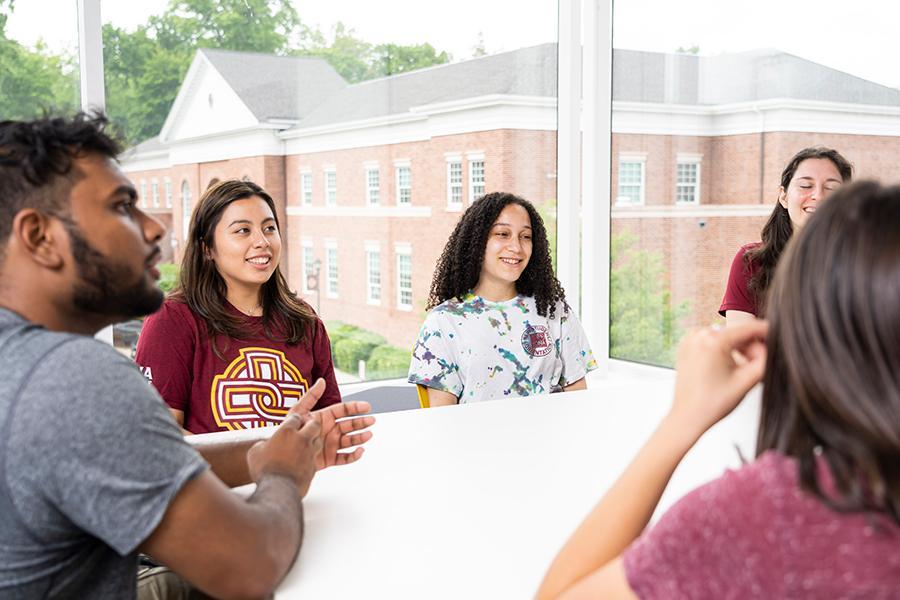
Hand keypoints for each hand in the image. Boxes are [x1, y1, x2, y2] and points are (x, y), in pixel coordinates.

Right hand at [247, 413, 320, 497]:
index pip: (296, 417)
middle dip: (311, 425)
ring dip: (313, 441)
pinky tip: (304, 462)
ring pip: (319, 441)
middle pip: (314, 424)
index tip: (292, 422)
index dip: (294, 419)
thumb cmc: (265, 470)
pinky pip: (315, 458)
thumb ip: (263, 444)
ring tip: (305, 446)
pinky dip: (311, 458)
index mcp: (286, 432)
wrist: (278, 488)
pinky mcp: (313, 466)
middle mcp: (301, 440)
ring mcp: (309, 453)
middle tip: (305, 429)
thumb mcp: (255, 452)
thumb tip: (265, 446)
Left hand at [287, 379, 374, 469]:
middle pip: (350, 425)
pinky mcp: (330, 459)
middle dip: (361, 423)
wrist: (283, 455)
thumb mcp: (298, 411)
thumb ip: (311, 396)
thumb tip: (321, 381)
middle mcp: (330, 430)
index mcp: (325, 418)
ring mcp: (331, 445)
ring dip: (360, 437)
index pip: (343, 410)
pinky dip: (354, 456)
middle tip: (371, 421)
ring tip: (368, 435)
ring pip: (350, 440)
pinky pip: (345, 458)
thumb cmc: (289, 430)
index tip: (366, 407)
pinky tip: (359, 451)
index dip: (355, 408)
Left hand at [669, 320, 767, 437]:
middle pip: (737, 333)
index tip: (781, 335)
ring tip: (744, 370)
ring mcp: (690, 340)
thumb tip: (772, 346)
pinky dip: (724, 351)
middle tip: (759, 367)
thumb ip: (765, 359)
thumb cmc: (712, 403)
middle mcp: (698, 335)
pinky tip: (730, 367)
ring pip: (725, 338)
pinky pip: (712, 343)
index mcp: (713, 340)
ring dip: (739, 350)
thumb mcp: (747, 380)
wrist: (688, 416)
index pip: (748, 328)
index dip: (768, 331)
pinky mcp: (686, 347)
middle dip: (751, 348)